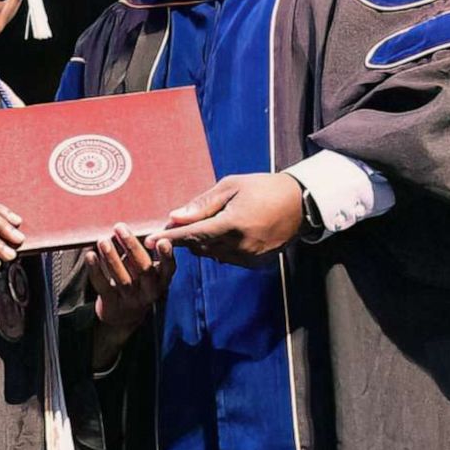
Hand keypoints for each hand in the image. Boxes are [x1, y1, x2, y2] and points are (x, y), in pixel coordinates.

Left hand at [88, 223, 175, 328]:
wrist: (123, 317)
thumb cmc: (137, 283)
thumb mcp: (146, 270)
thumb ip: (142, 251)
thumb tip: (129, 226)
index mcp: (161, 281)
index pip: (169, 268)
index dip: (167, 256)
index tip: (162, 241)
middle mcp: (149, 291)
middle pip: (143, 270)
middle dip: (132, 247)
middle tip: (120, 229)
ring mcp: (131, 299)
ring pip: (122, 278)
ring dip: (112, 257)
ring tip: (103, 241)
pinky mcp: (112, 304)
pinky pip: (103, 286)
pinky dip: (96, 270)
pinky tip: (90, 255)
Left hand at [146, 172, 303, 265]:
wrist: (300, 203)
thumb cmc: (263, 187)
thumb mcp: (231, 186)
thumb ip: (202, 204)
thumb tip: (175, 216)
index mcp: (233, 224)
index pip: (193, 234)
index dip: (170, 238)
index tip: (149, 241)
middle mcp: (240, 245)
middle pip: (200, 246)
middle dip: (184, 237)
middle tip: (172, 226)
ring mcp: (250, 257)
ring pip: (212, 254)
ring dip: (201, 243)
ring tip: (200, 226)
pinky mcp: (256, 263)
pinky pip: (228, 258)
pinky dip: (219, 248)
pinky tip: (222, 234)